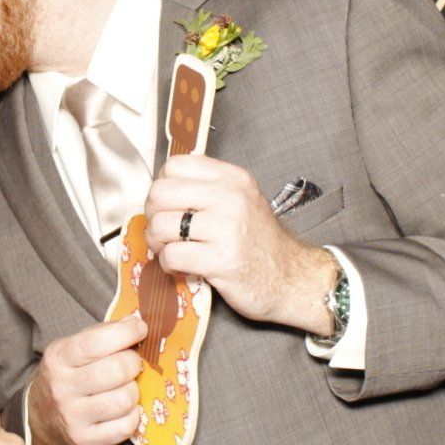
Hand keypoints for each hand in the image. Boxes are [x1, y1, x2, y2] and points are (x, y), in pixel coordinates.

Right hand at [29, 313, 147, 444]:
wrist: (40, 420)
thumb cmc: (67, 377)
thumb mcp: (73, 350)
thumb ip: (103, 333)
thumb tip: (136, 321)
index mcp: (58, 358)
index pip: (96, 342)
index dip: (126, 333)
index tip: (140, 330)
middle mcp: (62, 387)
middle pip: (116, 371)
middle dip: (134, 363)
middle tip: (133, 364)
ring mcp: (72, 416)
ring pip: (124, 400)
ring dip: (133, 392)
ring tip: (126, 388)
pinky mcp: (84, 439)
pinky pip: (124, 427)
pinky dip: (132, 417)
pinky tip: (124, 410)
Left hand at [145, 154, 335, 333]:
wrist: (292, 278)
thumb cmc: (260, 242)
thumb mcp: (242, 200)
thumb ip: (208, 188)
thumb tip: (163, 189)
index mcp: (232, 178)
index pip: (174, 166)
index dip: (161, 187)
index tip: (168, 205)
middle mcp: (231, 198)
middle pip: (160, 193)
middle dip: (152, 215)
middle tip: (162, 230)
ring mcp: (227, 229)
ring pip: (161, 225)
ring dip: (157, 242)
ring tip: (169, 249)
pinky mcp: (221, 261)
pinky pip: (172, 256)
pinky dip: (168, 264)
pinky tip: (181, 266)